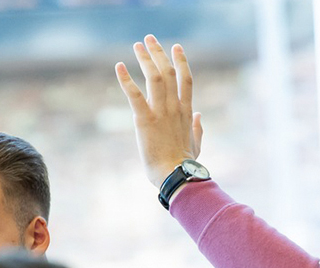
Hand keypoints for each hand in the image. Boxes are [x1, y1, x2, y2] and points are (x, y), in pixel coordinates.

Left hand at [115, 34, 203, 186]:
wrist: (177, 175)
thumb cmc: (186, 164)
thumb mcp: (196, 144)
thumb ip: (198, 128)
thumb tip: (200, 116)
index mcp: (186, 112)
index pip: (186, 80)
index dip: (181, 61)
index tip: (176, 47)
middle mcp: (175, 107)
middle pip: (168, 72)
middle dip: (159, 53)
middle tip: (149, 39)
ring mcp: (161, 112)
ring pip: (154, 77)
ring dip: (145, 58)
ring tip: (137, 45)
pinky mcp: (145, 119)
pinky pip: (134, 95)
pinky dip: (126, 79)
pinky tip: (119, 66)